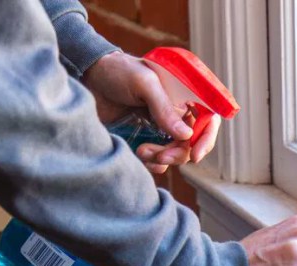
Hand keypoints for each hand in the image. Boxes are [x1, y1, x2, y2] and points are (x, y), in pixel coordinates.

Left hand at [82, 51, 220, 172]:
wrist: (87, 77)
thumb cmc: (117, 71)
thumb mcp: (143, 83)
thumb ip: (164, 108)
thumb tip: (186, 136)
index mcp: (185, 93)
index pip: (208, 118)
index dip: (206, 138)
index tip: (195, 155)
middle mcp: (178, 110)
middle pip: (193, 141)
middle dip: (179, 153)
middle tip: (160, 155)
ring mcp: (163, 125)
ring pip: (177, 152)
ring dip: (164, 158)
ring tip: (142, 151)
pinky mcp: (148, 137)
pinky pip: (160, 159)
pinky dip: (155, 163)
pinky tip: (140, 155)